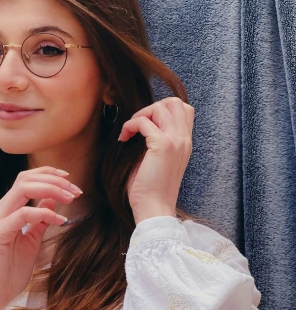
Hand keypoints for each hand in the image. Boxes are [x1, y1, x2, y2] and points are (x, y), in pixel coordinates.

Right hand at [0, 167, 80, 309]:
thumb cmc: (7, 271)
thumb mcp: (31, 241)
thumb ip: (40, 221)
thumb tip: (52, 200)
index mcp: (7, 210)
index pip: (26, 179)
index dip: (48, 175)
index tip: (70, 182)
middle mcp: (0, 210)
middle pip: (26, 178)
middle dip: (54, 180)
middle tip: (76, 190)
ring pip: (23, 188)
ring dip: (51, 189)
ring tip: (71, 198)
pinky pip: (23, 214)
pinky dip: (45, 213)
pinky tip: (60, 220)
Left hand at [118, 97, 193, 222]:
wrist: (154, 208)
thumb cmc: (150, 188)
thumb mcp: (158, 159)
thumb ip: (156, 140)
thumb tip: (140, 124)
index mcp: (185, 143)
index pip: (184, 110)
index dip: (162, 110)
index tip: (145, 126)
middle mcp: (185, 139)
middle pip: (176, 102)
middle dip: (152, 107)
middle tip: (138, 125)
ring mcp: (176, 141)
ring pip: (162, 106)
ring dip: (141, 114)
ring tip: (130, 132)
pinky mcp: (163, 146)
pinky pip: (144, 122)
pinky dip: (130, 125)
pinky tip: (124, 139)